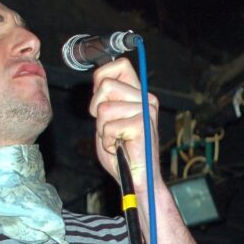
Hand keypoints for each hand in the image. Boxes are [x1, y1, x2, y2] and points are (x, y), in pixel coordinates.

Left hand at [88, 57, 162, 196]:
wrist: (136, 178)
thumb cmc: (122, 152)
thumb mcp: (108, 119)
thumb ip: (106, 99)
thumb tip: (99, 81)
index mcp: (139, 94)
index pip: (120, 65)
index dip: (102, 76)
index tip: (100, 97)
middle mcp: (146, 99)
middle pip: (105, 85)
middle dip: (96, 108)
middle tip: (107, 126)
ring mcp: (146, 111)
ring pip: (104, 108)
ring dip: (102, 128)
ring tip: (115, 139)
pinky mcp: (141, 125)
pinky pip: (108, 126)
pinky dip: (107, 140)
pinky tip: (118, 146)